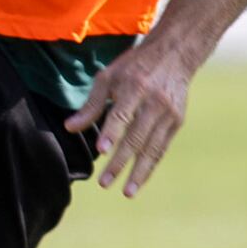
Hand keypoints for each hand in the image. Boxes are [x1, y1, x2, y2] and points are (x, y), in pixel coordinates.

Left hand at [66, 39, 194, 197]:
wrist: (174, 55)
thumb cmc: (133, 66)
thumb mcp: (108, 77)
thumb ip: (90, 105)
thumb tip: (69, 128)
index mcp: (134, 87)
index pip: (121, 114)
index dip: (111, 133)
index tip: (101, 150)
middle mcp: (154, 102)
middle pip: (136, 137)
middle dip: (120, 161)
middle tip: (104, 183)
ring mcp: (168, 113)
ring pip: (152, 148)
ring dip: (138, 172)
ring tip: (126, 192)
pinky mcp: (177, 121)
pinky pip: (161, 148)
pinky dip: (150, 166)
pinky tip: (138, 180)